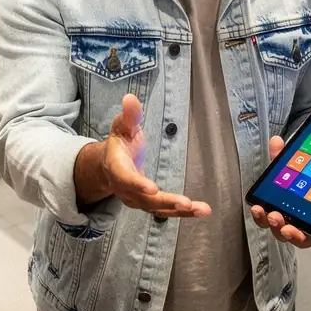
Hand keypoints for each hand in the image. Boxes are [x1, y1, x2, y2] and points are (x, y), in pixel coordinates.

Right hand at [98, 94, 210, 218]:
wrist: (108, 166)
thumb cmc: (119, 142)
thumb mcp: (122, 126)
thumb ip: (129, 115)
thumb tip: (130, 98)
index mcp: (117, 168)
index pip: (126, 178)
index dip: (138, 184)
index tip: (153, 188)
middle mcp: (125, 189)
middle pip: (145, 200)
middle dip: (166, 201)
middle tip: (186, 203)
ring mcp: (137, 200)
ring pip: (158, 209)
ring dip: (180, 210)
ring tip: (202, 209)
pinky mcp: (149, 204)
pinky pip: (166, 210)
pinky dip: (184, 212)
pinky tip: (201, 211)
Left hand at [250, 136, 310, 249]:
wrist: (309, 166)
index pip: (306, 237)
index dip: (299, 237)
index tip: (294, 231)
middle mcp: (295, 222)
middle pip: (286, 234)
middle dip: (281, 230)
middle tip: (280, 221)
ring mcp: (281, 213)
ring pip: (271, 224)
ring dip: (266, 220)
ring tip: (266, 211)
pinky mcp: (270, 202)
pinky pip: (262, 210)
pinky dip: (258, 205)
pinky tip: (255, 201)